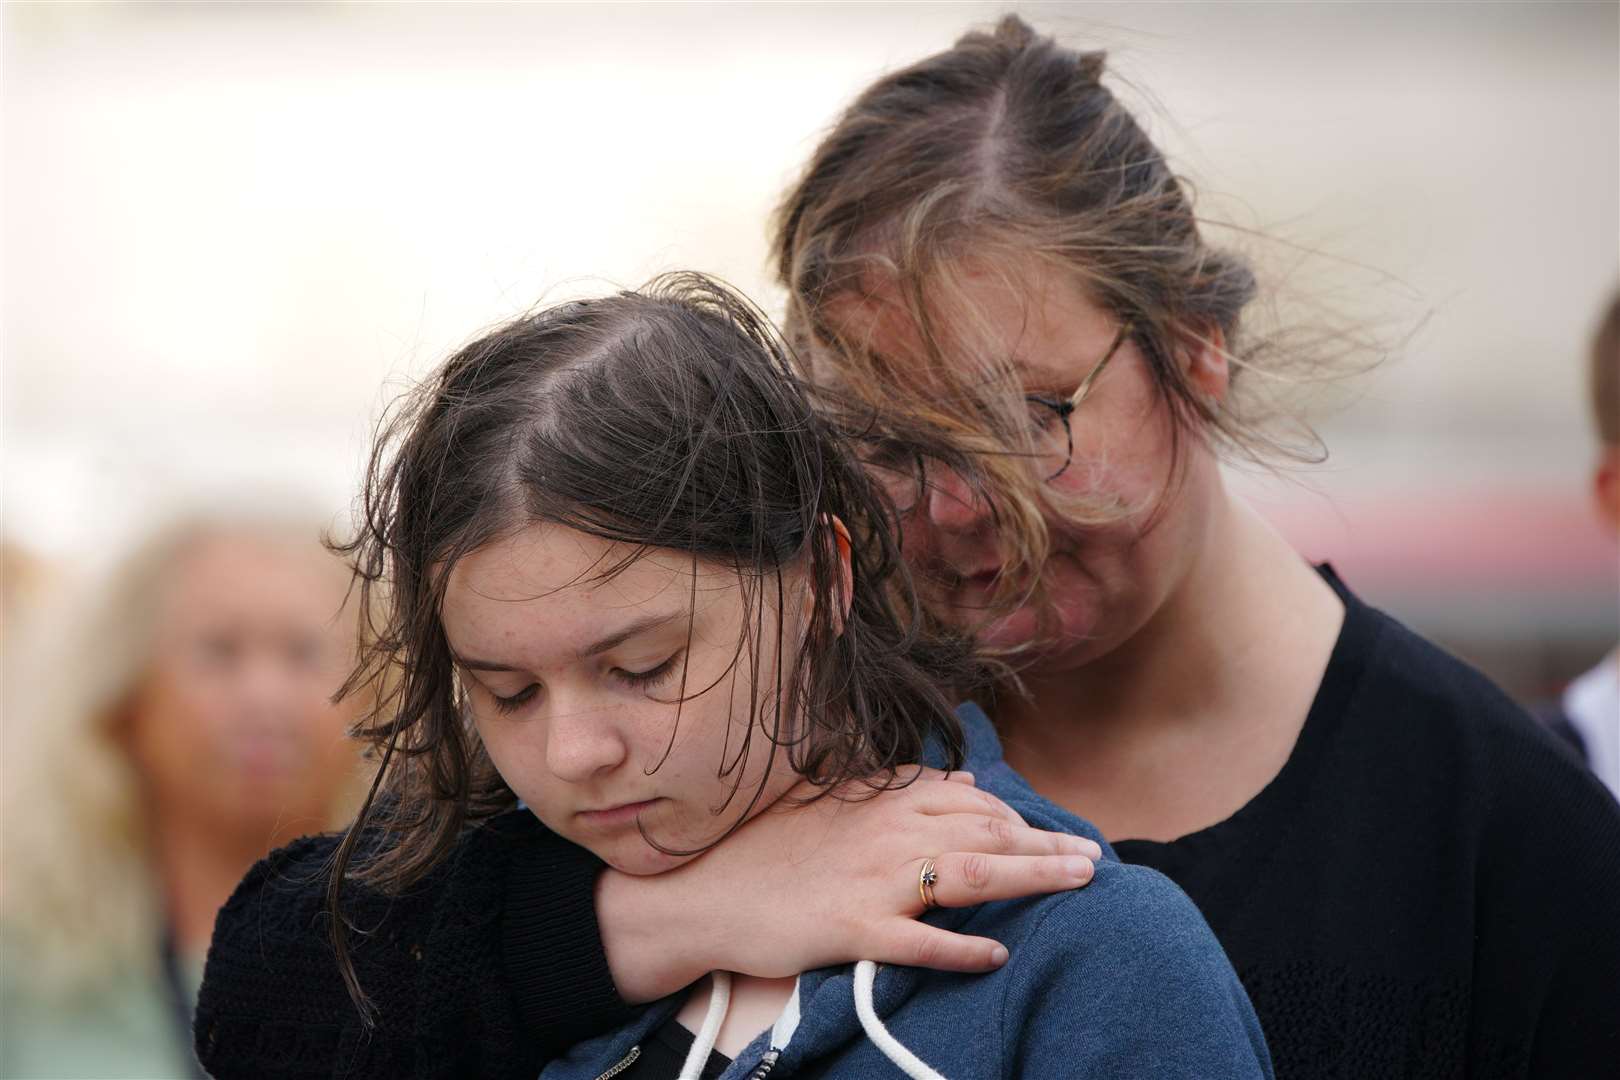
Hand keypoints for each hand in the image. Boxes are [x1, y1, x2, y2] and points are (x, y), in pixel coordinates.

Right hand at [596, 767, 1098, 1001]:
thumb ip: (895, 789)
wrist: (700, 891)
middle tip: (1096, 859)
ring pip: (968, 876)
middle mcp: (885, 833)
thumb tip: (959, 783)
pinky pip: (913, 942)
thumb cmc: (767, 850)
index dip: (1022, 820)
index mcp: (882, 801)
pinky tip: (995, 956)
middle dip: (1046, 845)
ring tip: (1077, 885)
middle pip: (986, 836)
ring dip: (1031, 879)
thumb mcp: (833, 804)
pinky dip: (957, 949)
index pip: (973, 804)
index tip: (1058, 835)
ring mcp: (870, 881)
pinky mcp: (849, 929)